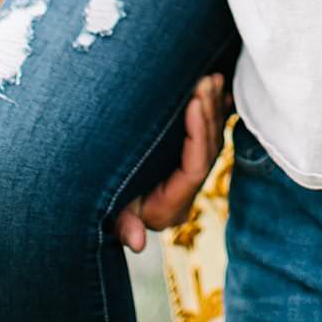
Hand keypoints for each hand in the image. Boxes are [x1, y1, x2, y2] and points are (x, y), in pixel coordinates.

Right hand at [115, 73, 227, 252]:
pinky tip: (219, 91)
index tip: (193, 102)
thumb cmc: (102, 206)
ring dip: (213, 107)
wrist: (102, 203)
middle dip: (208, 112)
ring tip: (212, 77)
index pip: (194, 167)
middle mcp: (186, 194)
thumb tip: (137, 244)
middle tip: (206, 79)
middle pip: (208, 150)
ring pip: (212, 140)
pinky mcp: (189, 163)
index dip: (197, 133)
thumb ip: (123, 226)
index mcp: (171, 207)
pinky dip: (214, 112)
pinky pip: (209, 135)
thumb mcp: (108, 215)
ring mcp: (190, 178)